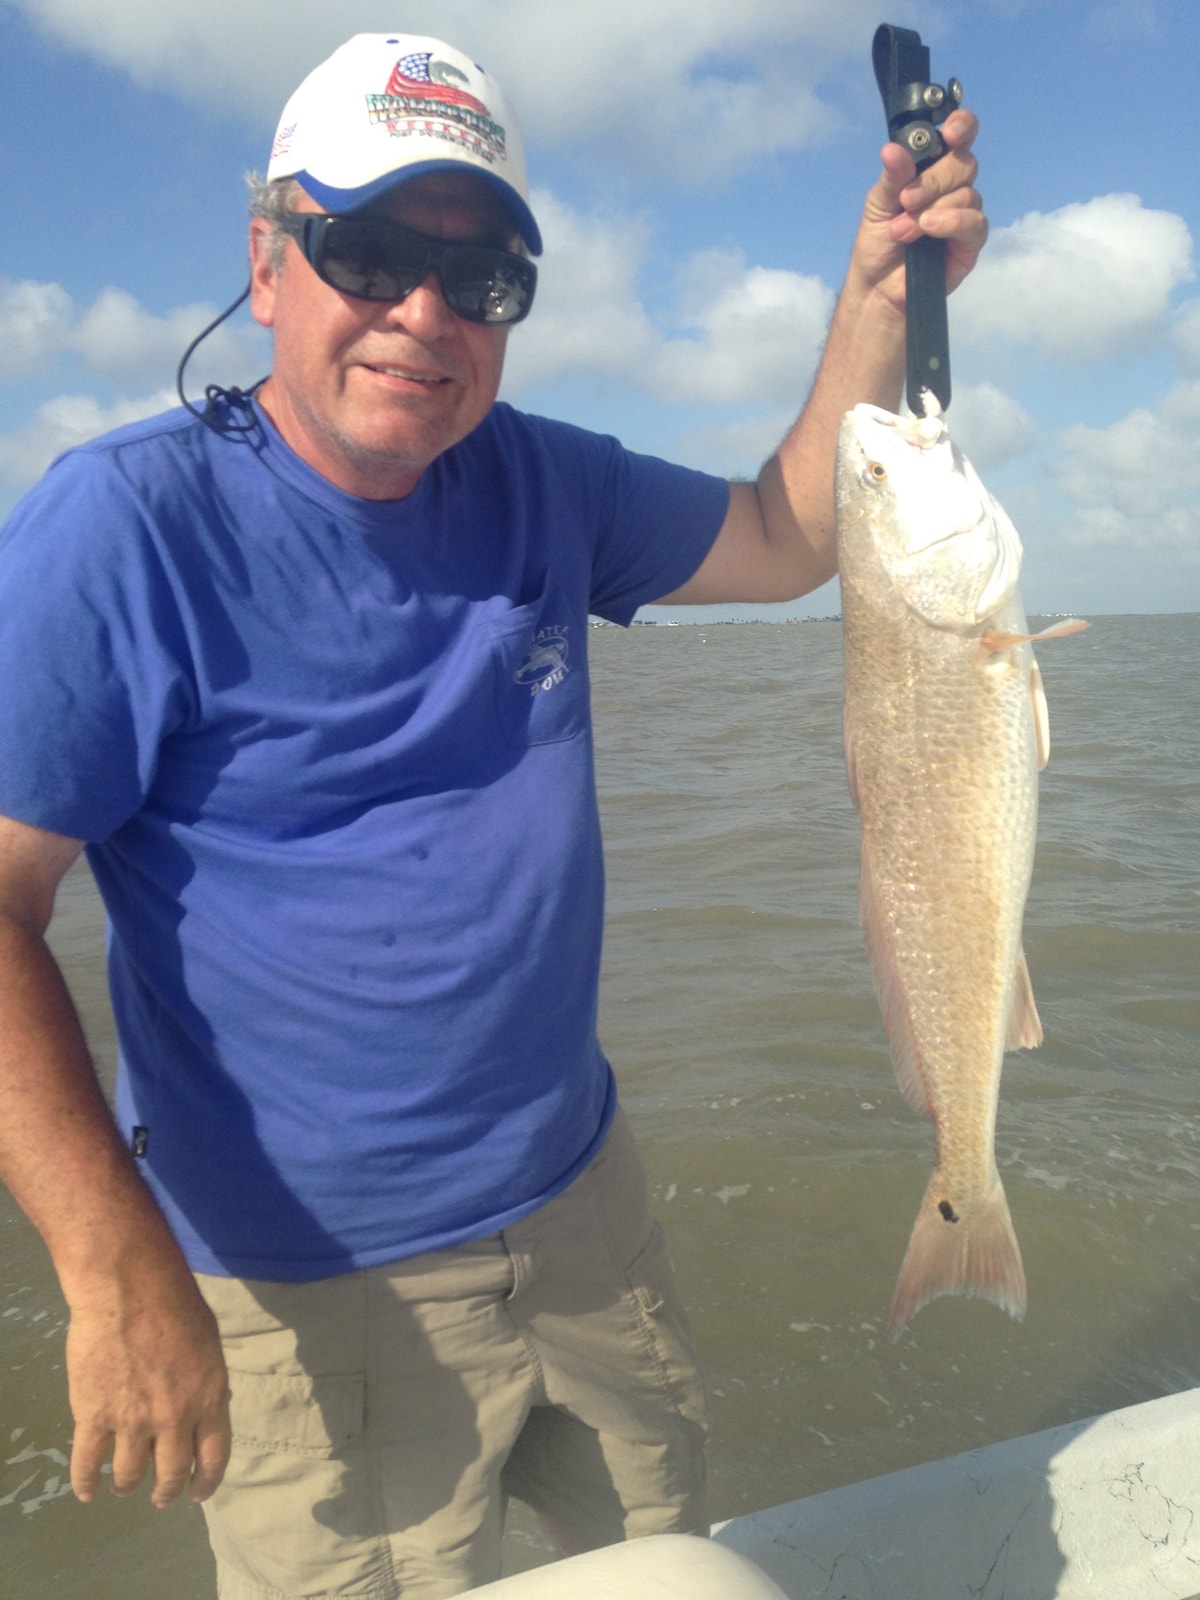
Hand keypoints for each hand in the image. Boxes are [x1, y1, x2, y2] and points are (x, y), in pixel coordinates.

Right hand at [65, 1265, 230, 1509]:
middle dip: (166, 1490)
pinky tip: (87, 1491)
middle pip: (172, 1471)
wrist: (129, 1289)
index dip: (206, 1481)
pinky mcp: (94, 1416)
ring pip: (130, 1472)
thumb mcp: (210, 1343)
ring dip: (128, 1485)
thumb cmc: (176, 1302)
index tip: (198, 1493)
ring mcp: (132, 1421)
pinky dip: (86, 1481)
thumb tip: (208, 1405)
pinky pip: (88, 1462)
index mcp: (209, 1397)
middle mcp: (174, 1418)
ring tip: (124, 1487)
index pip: (214, 1455)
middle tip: (161, 1498)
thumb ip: (207, 1381)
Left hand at [852, 109, 987, 311]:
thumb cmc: (877, 242)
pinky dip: (952, 222)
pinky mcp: (970, 242)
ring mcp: (964, 213)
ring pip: (967, 193)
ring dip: (932, 209)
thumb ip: (892, 177)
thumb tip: (893, 149)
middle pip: (963, 163)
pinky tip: (930, 229)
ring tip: (903, 230)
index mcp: (932, 168)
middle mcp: (952, 187)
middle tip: (905, 200)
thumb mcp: (877, 204)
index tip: (950, 132)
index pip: (959, 137)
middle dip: (933, 180)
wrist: (876, 287)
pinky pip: (974, 222)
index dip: (962, 127)